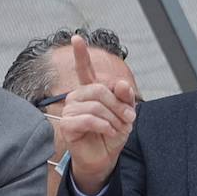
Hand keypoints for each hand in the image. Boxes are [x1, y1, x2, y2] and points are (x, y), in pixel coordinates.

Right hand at [60, 33, 136, 195]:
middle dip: (118, 105)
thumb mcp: (125, 114)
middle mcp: (77, 97)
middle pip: (99, 89)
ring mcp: (70, 110)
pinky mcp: (67, 125)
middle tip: (128, 119)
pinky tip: (108, 132)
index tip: (76, 38)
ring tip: (117, 128)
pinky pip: (88, 119)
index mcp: (91, 92)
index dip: (81, 54)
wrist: (104, 158)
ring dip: (113, 119)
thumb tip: (121, 83)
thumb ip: (125, 98)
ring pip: (95, 106)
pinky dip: (103, 126)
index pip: (85, 70)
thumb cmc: (111, 134)